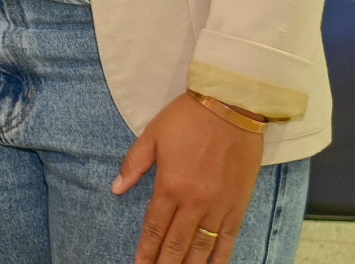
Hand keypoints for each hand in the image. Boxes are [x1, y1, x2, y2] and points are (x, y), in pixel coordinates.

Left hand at [114, 92, 264, 263]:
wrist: (231, 105)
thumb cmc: (189, 117)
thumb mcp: (153, 134)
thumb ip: (134, 164)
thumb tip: (116, 188)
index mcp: (170, 186)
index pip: (154, 228)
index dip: (146, 251)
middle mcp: (193, 202)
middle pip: (176, 244)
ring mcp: (218, 206)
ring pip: (201, 247)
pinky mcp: (238, 205)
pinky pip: (227, 239)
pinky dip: (219, 257)